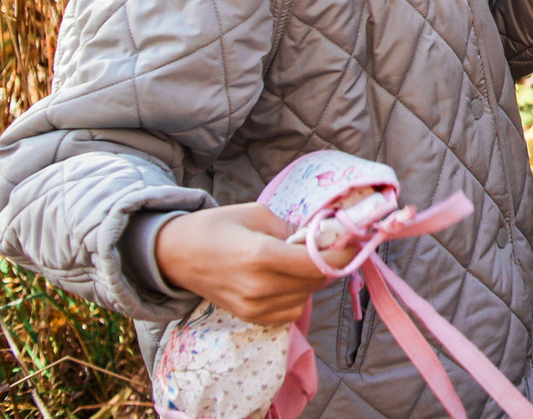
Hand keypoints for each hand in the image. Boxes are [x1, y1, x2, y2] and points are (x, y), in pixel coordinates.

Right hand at [153, 204, 351, 324]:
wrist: (176, 255)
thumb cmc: (216, 227)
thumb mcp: (257, 214)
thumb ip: (292, 228)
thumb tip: (322, 237)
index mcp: (262, 256)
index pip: (318, 263)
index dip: (344, 253)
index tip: (357, 239)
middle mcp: (259, 287)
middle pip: (316, 281)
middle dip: (330, 262)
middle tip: (331, 244)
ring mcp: (254, 307)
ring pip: (306, 298)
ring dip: (313, 280)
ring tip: (302, 260)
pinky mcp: (250, 318)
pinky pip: (290, 311)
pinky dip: (297, 295)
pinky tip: (287, 278)